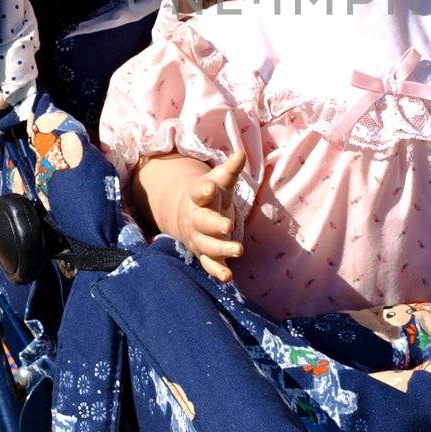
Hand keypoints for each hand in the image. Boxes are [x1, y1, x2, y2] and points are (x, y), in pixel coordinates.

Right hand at [171, 150, 246, 281]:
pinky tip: (229, 277)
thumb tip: (240, 154)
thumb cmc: (210, 195)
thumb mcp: (219, 180)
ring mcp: (199, 238)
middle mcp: (196, 219)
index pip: (199, 192)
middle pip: (203, 222)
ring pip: (207, 245)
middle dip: (214, 224)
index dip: (204, 190)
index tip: (210, 187)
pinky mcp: (205, 254)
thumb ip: (230, 170)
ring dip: (221, 249)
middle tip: (228, 226)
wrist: (189, 214)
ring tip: (239, 250)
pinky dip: (217, 271)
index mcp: (198, 197)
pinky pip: (209, 264)